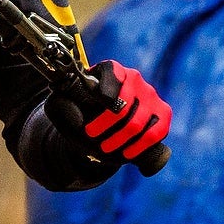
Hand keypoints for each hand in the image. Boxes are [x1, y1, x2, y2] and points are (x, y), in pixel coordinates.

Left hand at [51, 60, 171, 162]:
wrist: (100, 124)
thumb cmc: (82, 111)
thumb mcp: (67, 103)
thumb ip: (62, 100)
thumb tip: (61, 99)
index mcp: (111, 69)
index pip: (112, 72)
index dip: (104, 91)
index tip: (94, 103)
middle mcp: (134, 78)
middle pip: (123, 105)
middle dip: (105, 124)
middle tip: (92, 135)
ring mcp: (150, 95)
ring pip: (137, 122)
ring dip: (119, 139)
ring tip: (105, 148)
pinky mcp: (162, 113)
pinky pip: (155, 133)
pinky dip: (139, 146)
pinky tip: (127, 153)